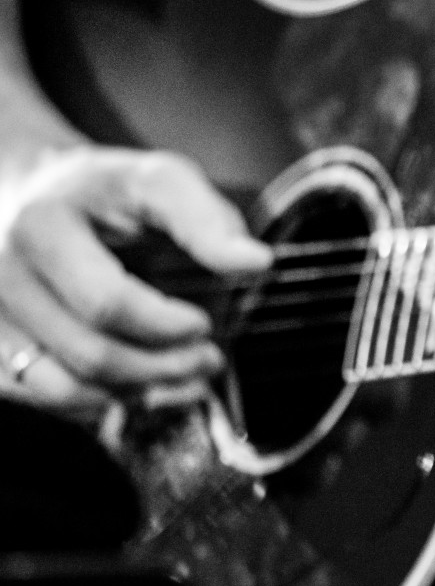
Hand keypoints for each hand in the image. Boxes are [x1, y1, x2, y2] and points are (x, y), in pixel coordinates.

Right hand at [0, 146, 271, 422]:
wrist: (31, 192)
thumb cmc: (103, 190)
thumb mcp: (159, 182)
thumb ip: (208, 221)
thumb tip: (258, 264)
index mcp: (43, 228)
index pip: (107, 303)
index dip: (166, 326)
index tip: (204, 323)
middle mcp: (1, 277)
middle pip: (89, 355)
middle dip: (163, 368)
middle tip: (208, 358)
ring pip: (62, 390)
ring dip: (136, 396)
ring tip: (183, 378)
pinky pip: (42, 398)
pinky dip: (99, 404)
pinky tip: (139, 386)